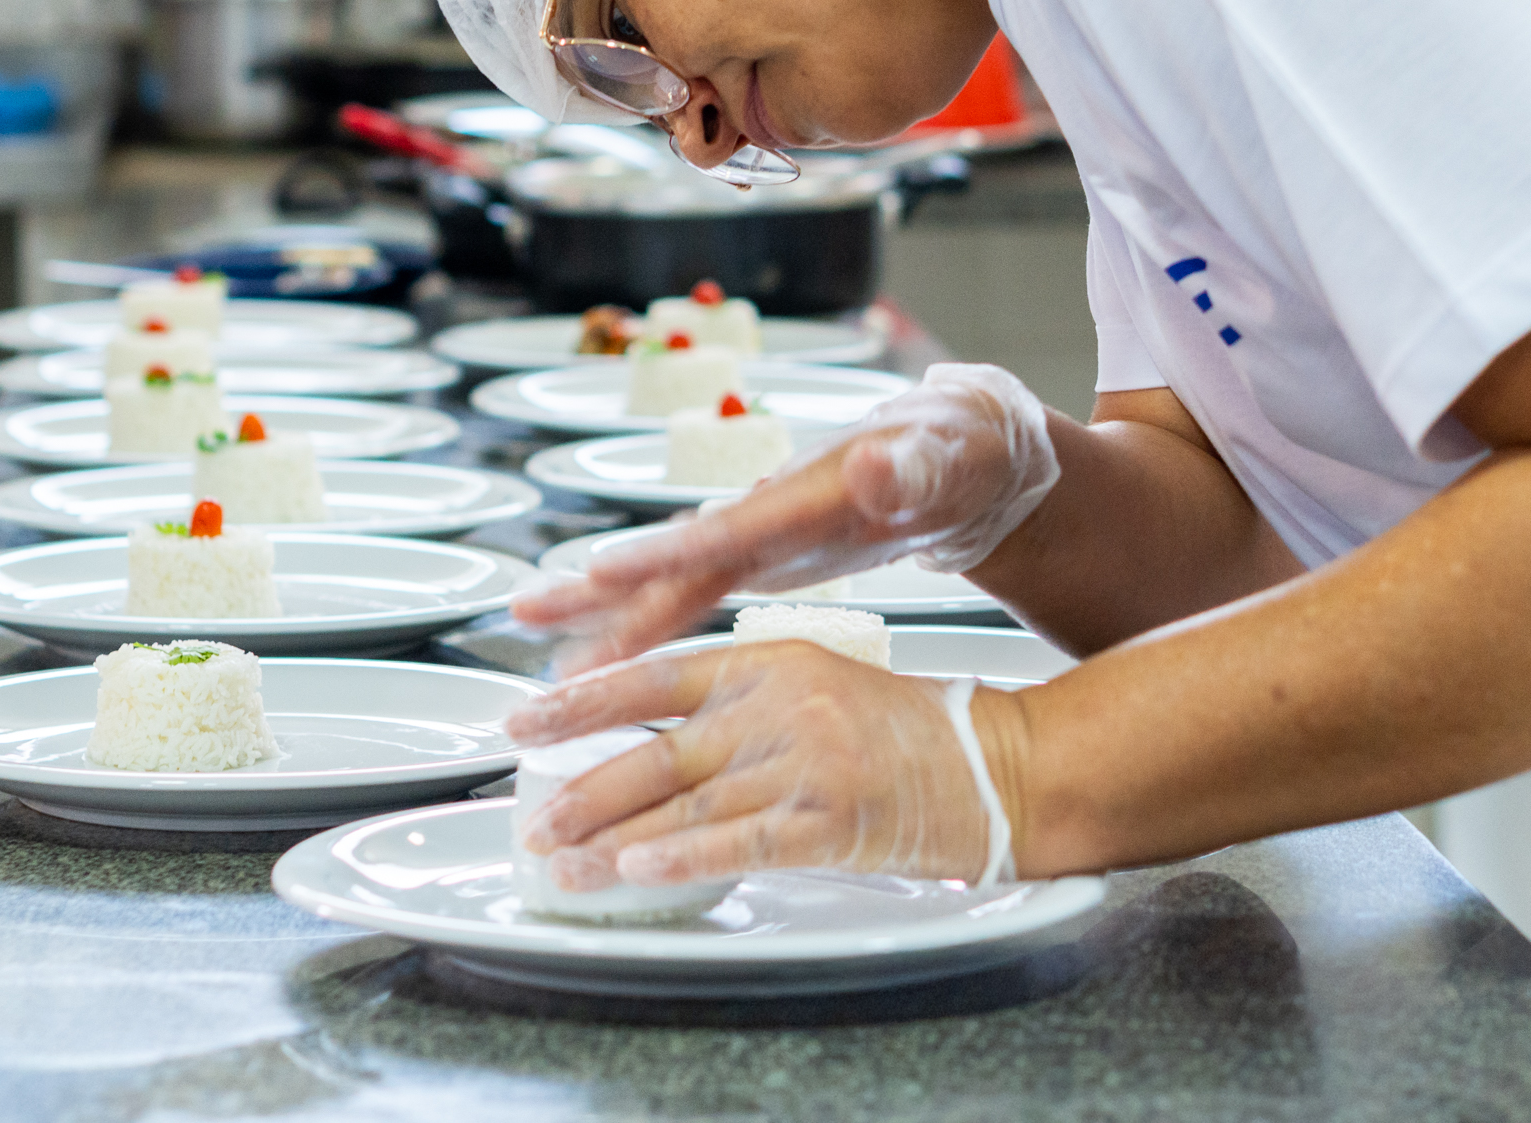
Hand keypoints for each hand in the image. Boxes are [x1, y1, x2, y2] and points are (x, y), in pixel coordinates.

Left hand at [506, 642, 1015, 890]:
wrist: (1003, 763)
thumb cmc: (913, 732)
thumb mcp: (822, 685)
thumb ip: (745, 705)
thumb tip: (659, 743)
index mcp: (774, 658)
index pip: (658, 677)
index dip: (585, 699)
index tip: (527, 720)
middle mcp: (781, 703)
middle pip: (657, 748)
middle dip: (582, 786)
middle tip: (529, 814)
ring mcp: (807, 759)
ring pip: (685, 801)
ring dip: (611, 837)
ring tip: (558, 859)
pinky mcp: (833, 817)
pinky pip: (740, 841)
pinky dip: (680, 859)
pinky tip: (633, 871)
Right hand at [515, 363, 1061, 672]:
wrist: (968, 455)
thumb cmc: (963, 449)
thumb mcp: (950, 457)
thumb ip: (912, 467)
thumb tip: (877, 466)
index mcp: (805, 493)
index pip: (725, 529)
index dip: (663, 554)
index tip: (600, 572)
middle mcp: (767, 514)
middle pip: (672, 559)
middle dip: (600, 591)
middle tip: (527, 614)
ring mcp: (763, 539)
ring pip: (673, 586)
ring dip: (611, 624)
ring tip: (553, 667)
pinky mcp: (769, 560)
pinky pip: (697, 599)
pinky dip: (652, 630)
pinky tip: (614, 659)